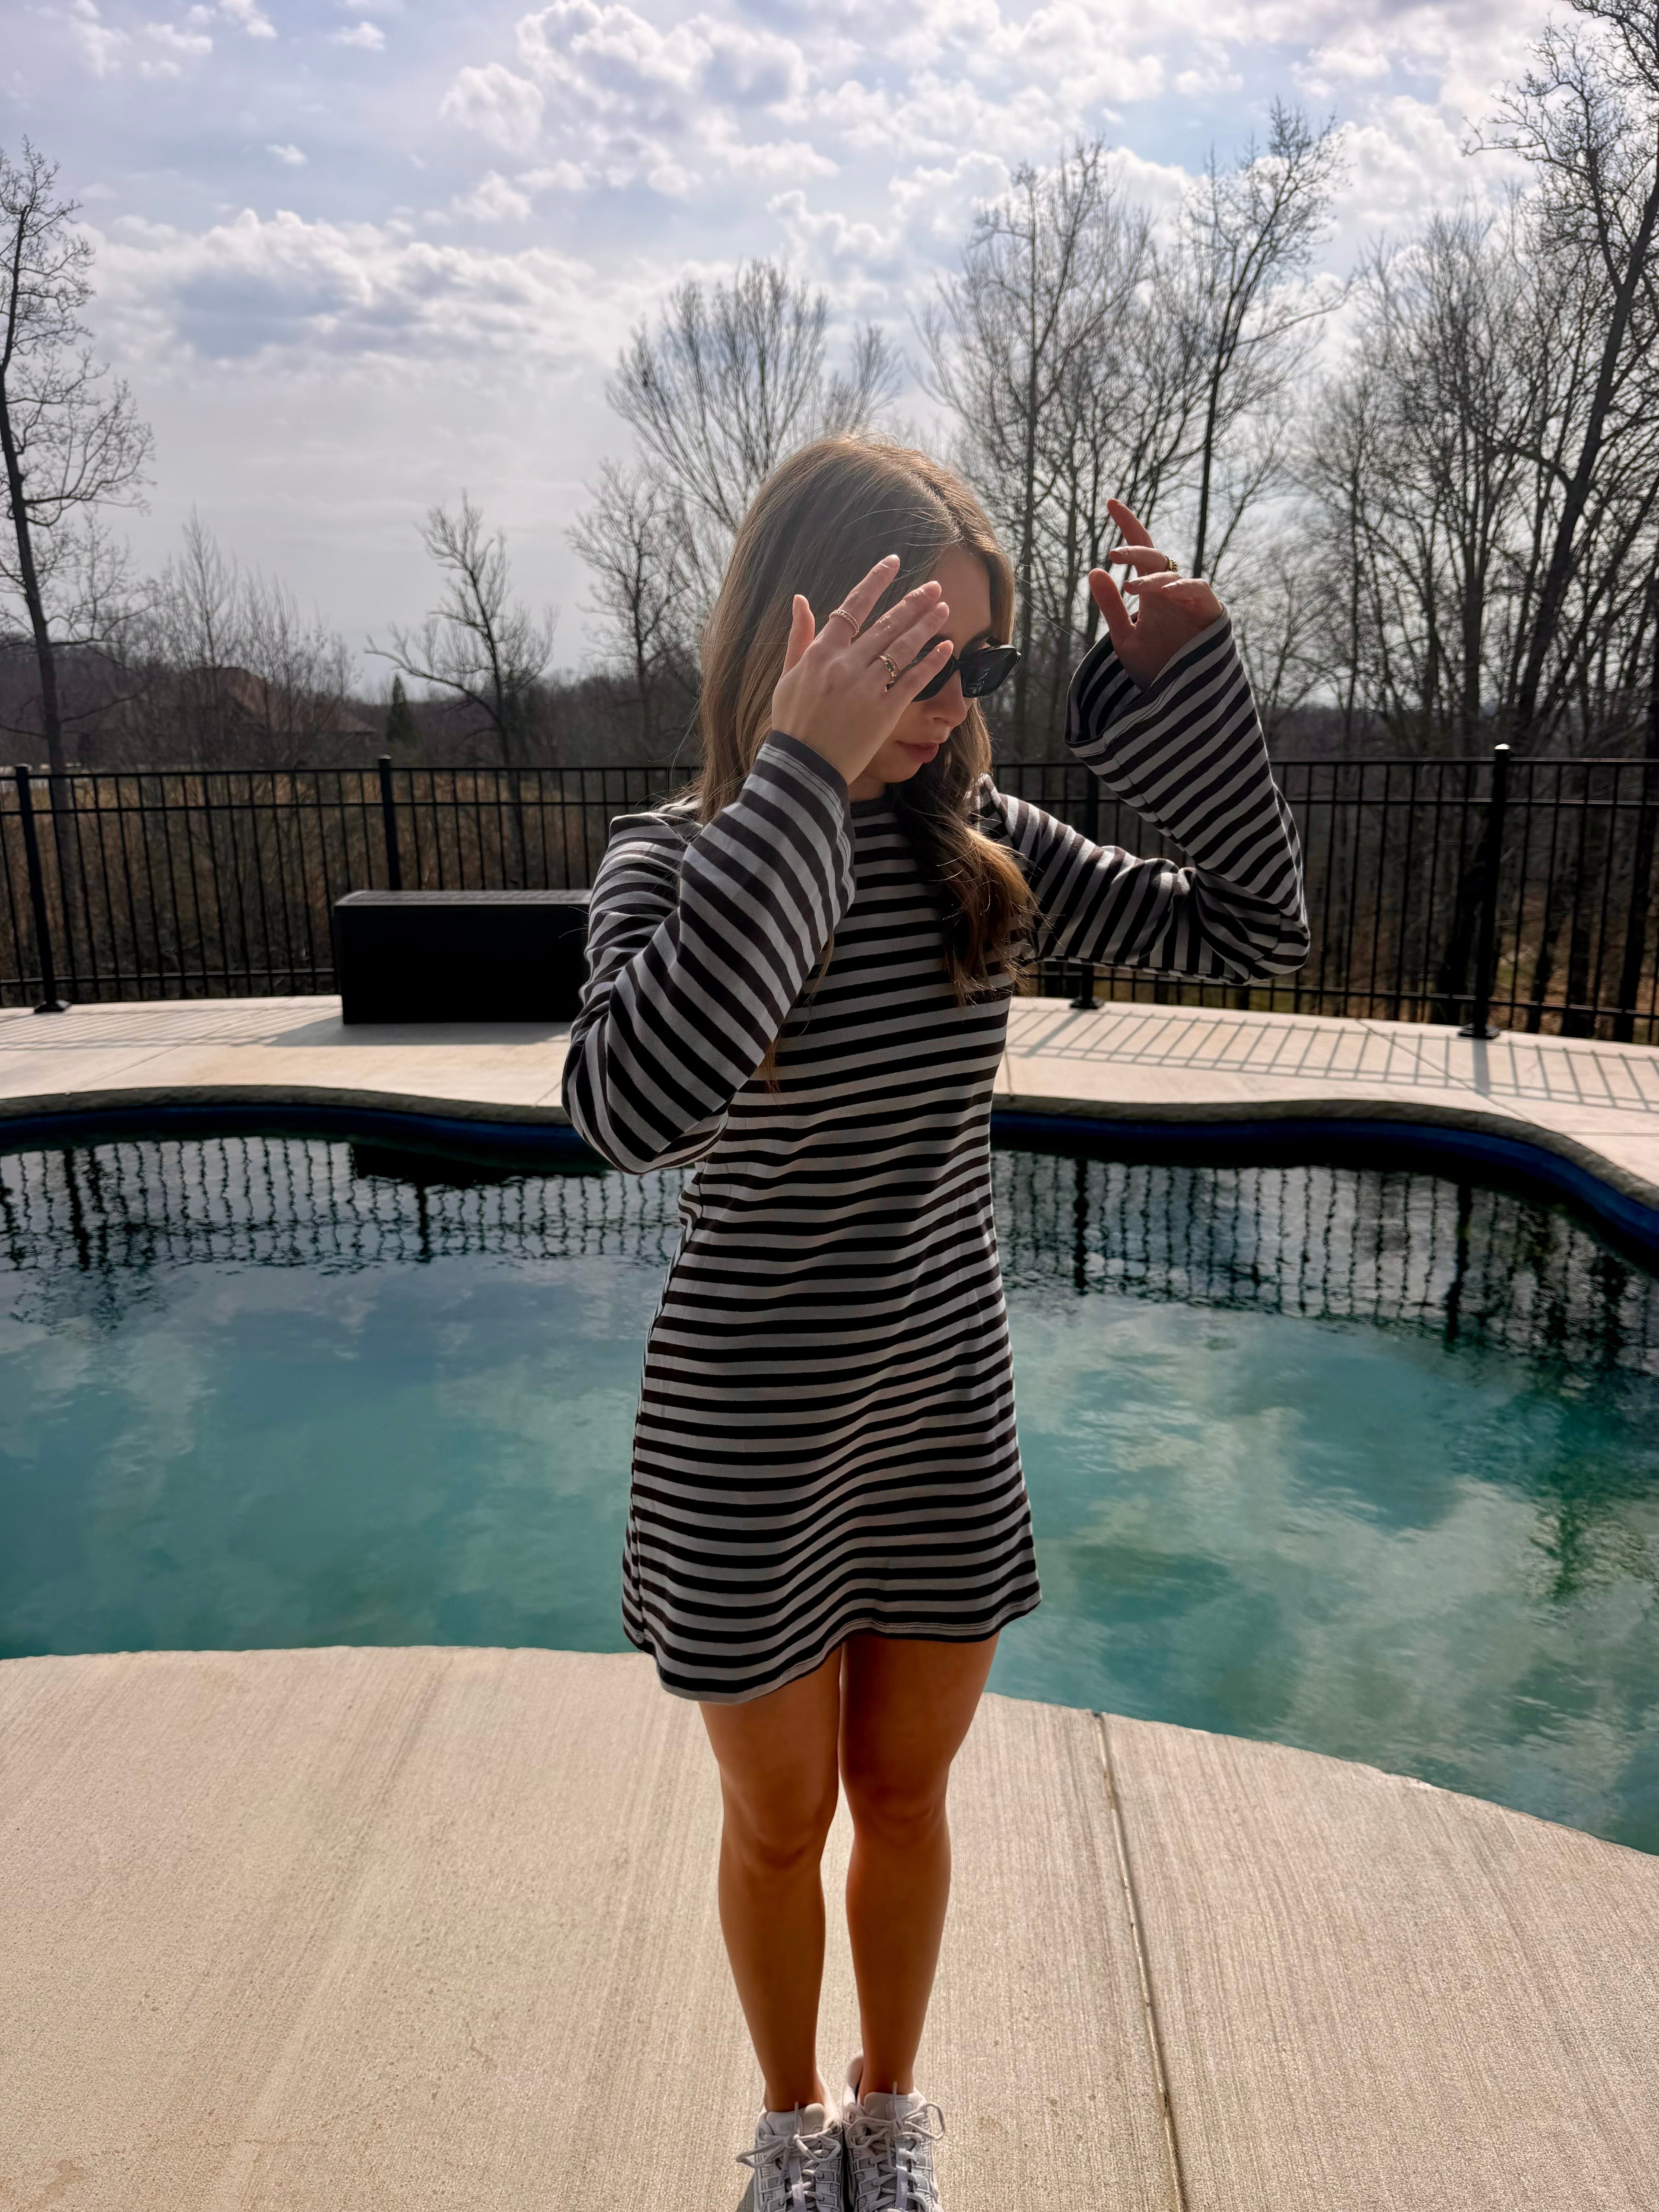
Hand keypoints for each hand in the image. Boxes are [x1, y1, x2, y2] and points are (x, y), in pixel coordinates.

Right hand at [770, 556, 953, 789]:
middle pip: (886, 624)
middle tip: (935, 587)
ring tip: (944, 608)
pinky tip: (947, 648)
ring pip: (902, 648)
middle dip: (913, 603)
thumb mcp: (788, 676)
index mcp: (821, 653)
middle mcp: (845, 666)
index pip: (852, 607)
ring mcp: (866, 689)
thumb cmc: (793, 722)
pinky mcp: (884, 713)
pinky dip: (931, 663)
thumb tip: (800, 599)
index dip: (875, 582)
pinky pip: (912, 681)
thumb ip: (798, 637)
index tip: (893, 563)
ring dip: (927, 626)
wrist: (803, 767)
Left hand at [1089, 499, 1223, 688]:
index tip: (1110, 502)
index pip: (1139, 550)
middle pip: (1155, 558)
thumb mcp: (1124, 638)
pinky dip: (1183, 589)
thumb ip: (1110, 606)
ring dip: (1155, 578)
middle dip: (1136, 551)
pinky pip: (1199, 592)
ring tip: (1134, 588)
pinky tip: (1166, 593)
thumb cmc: (1153, 669)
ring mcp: (1190, 602)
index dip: (1127, 525)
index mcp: (1150, 591)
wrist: (1177, 702)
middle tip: (1114, 554)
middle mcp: (1170, 591)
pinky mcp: (1209, 614)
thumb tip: (1093, 570)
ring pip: (1174, 575)